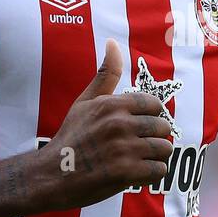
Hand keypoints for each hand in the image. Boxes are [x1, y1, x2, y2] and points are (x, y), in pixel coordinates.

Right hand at [42, 40, 174, 209]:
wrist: (52, 175)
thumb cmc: (72, 137)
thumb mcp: (85, 102)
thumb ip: (105, 75)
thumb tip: (112, 42)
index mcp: (112, 105)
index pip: (155, 104)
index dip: (151, 116)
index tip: (139, 126)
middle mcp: (120, 124)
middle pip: (163, 127)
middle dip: (154, 137)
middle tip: (138, 145)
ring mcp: (124, 149)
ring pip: (165, 148)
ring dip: (155, 156)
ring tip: (139, 158)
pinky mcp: (126, 173)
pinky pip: (159, 170)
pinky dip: (152, 174)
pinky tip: (137, 173)